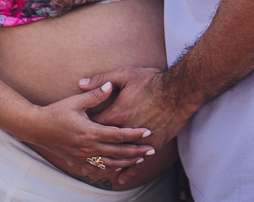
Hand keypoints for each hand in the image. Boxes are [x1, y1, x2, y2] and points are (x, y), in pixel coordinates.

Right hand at [16, 81, 154, 171]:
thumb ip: (95, 95)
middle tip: (151, 150)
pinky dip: (110, 168)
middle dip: (136, 152)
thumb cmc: (55, 112)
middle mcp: (88, 147)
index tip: (147, 132)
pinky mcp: (77, 160)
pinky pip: (96, 168)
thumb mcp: (75, 101)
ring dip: (126, 162)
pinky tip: (117, 167)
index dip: (134, 134)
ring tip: (140, 159)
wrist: (35, 128)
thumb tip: (110, 86)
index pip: (118, 135)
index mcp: (90, 132)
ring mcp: (82, 156)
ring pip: (109, 164)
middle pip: (117, 153)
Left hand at [80, 67, 195, 185]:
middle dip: (89, 149)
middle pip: (103, 143)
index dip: (83, 127)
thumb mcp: (125, 74)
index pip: (93, 124)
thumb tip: (81, 83)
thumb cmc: (152, 80)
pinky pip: (139, 162)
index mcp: (116, 113)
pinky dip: (130, 171)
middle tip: (75, 155)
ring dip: (105, 163)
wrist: (179, 91)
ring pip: (119, 156)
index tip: (73, 131)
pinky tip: (122, 178)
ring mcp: (140, 140)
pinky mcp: (154, 144)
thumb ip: (102, 80)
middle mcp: (126, 130)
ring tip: (92, 171)